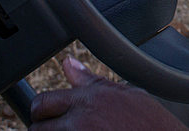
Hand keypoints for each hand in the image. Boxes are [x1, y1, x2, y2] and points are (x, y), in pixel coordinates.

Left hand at [30, 56, 186, 129]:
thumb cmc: (151, 122)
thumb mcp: (125, 93)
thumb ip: (90, 80)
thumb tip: (68, 63)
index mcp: (87, 100)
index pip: (42, 102)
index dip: (44, 110)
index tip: (50, 116)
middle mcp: (79, 123)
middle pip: (38, 128)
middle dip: (46, 128)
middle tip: (64, 128)